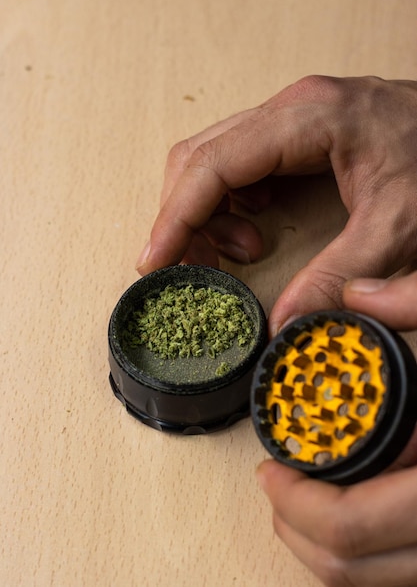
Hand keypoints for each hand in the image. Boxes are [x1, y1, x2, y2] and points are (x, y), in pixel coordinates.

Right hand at [136, 75, 416, 334]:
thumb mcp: (398, 227)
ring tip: (241, 250)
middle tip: (198, 270)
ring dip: (208, 211)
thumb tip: (285, 323)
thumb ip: (339, 276)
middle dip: (185, 218)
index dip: (175, 218)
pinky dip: (231, 202)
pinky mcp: (299, 133)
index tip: (155, 262)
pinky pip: (240, 163)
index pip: (212, 165)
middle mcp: (290, 109)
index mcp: (307, 118)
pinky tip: (255, 226)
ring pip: (215, 159)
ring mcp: (293, 117)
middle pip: (201, 158)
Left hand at [256, 274, 416, 586]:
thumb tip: (359, 294)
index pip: (353, 525)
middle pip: (352, 568)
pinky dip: (365, 552)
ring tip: (301, 502)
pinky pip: (399, 574)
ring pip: (373, 583)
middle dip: (299, 528)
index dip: (297, 504)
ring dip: (325, 548)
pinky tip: (356, 505)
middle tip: (275, 487)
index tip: (270, 469)